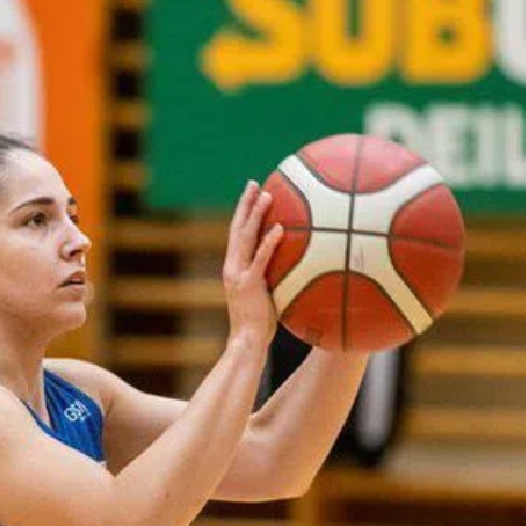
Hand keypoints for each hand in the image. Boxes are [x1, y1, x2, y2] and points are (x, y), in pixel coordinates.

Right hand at [223, 180, 283, 350]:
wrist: (247, 342)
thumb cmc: (259, 325)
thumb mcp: (264, 297)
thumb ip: (271, 279)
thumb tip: (294, 268)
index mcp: (233, 268)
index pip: (236, 235)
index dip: (242, 213)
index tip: (250, 194)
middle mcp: (232, 267)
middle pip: (236, 228)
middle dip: (244, 204)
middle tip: (253, 183)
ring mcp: (238, 274)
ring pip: (245, 237)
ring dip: (255, 214)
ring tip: (266, 195)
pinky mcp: (248, 284)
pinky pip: (260, 259)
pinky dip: (269, 242)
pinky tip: (280, 228)